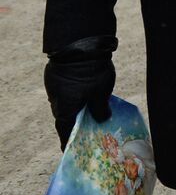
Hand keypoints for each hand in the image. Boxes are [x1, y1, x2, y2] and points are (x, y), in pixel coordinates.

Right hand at [44, 35, 117, 149]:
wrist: (80, 45)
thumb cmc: (91, 74)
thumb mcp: (101, 94)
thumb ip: (100, 109)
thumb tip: (101, 119)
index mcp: (64, 109)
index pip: (65, 131)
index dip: (69, 141)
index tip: (71, 149)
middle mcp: (55, 100)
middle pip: (65, 116)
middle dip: (75, 123)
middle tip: (85, 129)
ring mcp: (54, 87)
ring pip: (65, 102)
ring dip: (75, 106)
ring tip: (88, 111)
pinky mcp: (56, 75)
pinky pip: (65, 90)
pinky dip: (74, 95)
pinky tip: (86, 93)